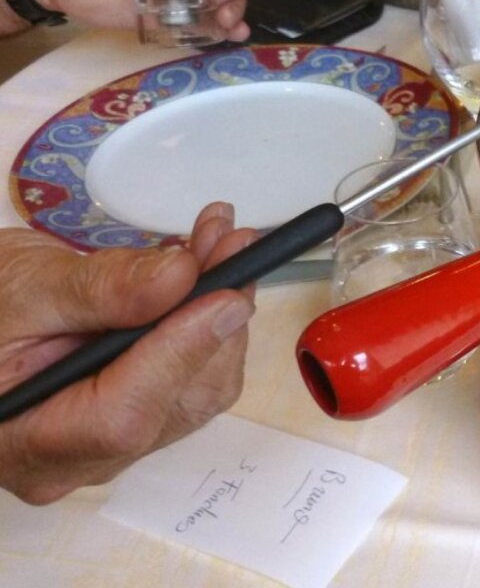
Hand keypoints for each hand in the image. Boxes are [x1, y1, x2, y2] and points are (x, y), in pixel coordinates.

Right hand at [0, 202, 256, 504]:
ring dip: (222, 308)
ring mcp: (118, 444)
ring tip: (220, 241)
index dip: (181, 355)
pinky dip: (212, 317)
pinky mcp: (146, 415)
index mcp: (24, 444)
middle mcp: (81, 461)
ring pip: (202, 387)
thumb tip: (178, 278)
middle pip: (178, 404)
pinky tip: (208, 268)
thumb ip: (96, 289)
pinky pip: (199, 374)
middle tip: (232, 243)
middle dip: (213, 317)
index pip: (122, 420)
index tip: (225, 294)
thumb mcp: (22, 287)